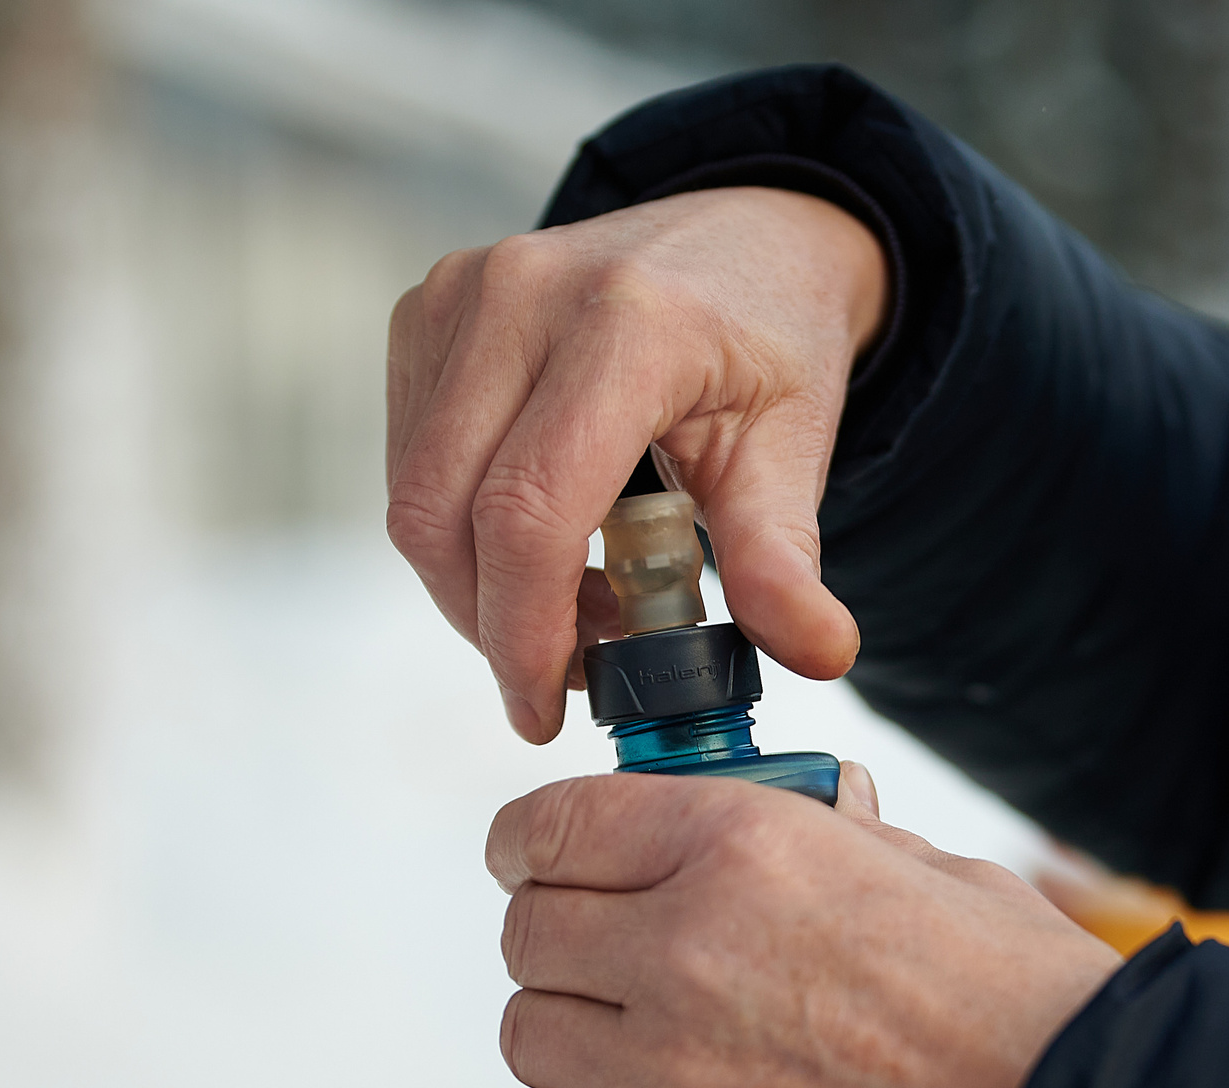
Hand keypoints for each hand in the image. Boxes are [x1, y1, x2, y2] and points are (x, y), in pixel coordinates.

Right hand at [387, 188, 888, 742]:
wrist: (745, 238)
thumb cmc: (770, 345)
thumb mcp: (796, 448)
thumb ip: (785, 558)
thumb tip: (819, 653)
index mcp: (626, 325)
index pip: (529, 511)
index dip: (523, 631)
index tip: (547, 708)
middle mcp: (524, 293)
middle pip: (444, 512)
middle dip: (490, 624)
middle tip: (563, 675)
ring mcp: (462, 293)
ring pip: (414, 495)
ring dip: (474, 583)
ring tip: (571, 602)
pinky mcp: (426, 311)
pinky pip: (409, 458)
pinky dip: (460, 528)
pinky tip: (540, 540)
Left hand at [456, 763, 1123, 1087]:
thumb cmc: (1028, 998)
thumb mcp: (933, 869)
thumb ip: (839, 839)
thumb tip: (815, 820)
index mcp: (739, 843)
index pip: (557, 825)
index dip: (531, 840)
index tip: (532, 855)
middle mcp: (680, 945)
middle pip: (529, 930)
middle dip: (552, 931)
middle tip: (591, 947)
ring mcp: (668, 1067)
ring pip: (525, 1030)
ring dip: (552, 1026)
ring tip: (597, 1033)